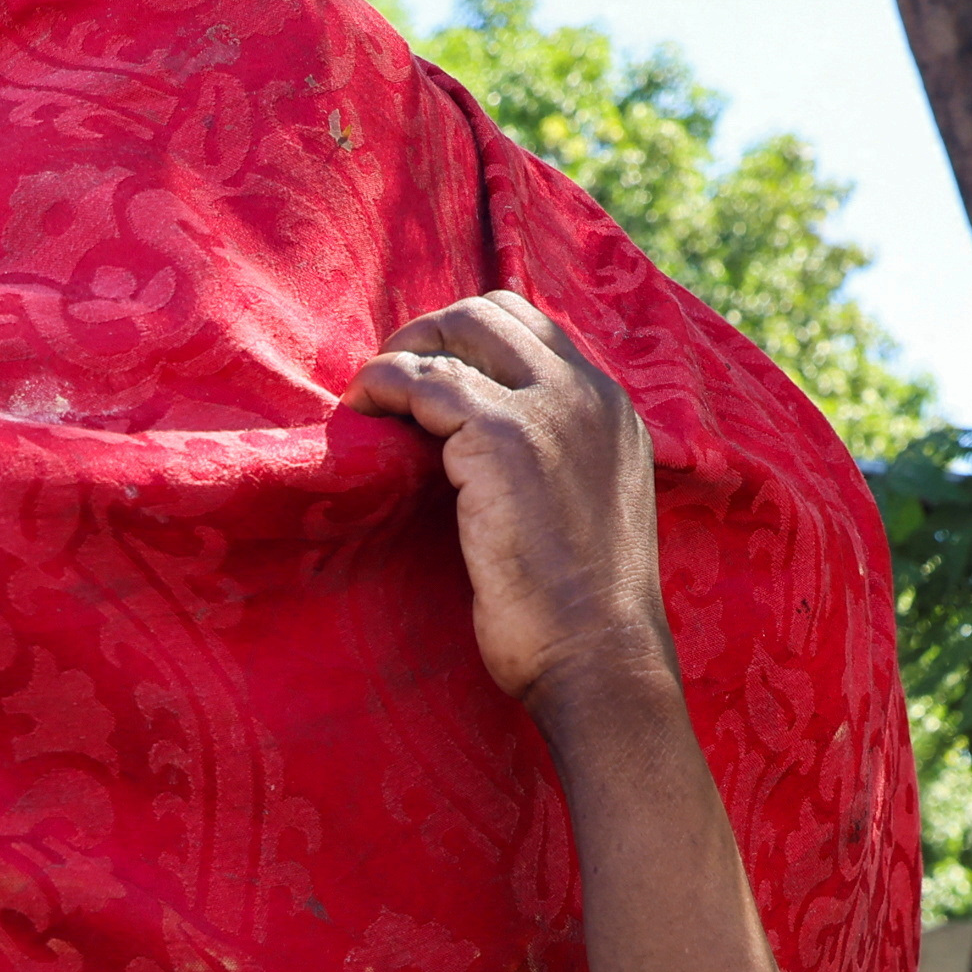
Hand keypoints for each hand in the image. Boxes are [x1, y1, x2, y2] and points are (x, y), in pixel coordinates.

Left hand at [342, 292, 673, 716]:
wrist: (600, 658)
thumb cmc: (582, 613)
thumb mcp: (584, 510)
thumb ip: (554, 461)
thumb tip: (477, 448)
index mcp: (612, 408)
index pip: (532, 329)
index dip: (467, 340)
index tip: (426, 375)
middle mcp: (587, 393)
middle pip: (490, 312)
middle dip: (427, 334)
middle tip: (387, 379)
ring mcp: (549, 409)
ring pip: (453, 337)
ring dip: (396, 359)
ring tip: (364, 399)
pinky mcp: (503, 438)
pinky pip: (422, 383)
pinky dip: (383, 387)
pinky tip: (359, 414)